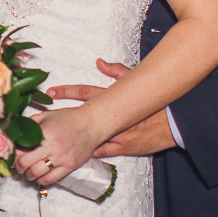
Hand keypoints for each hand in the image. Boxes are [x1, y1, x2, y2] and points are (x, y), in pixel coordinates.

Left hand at [14, 105, 101, 186]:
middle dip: (18, 166)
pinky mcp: (69, 167)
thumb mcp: (45, 116)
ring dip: (28, 175)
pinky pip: (50, 179)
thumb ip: (28, 124)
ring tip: (27, 171)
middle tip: (18, 165)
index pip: (20, 149)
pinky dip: (41, 180)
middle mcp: (52, 147)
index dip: (13, 154)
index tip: (12, 155)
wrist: (90, 124)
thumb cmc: (67, 119)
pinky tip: (39, 175)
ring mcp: (61, 158)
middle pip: (25, 164)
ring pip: (36, 174)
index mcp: (44, 133)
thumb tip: (13, 133)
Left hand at [48, 59, 176, 157]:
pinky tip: (77, 155)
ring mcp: (116, 132)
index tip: (51, 92)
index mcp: (112, 98)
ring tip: (54, 139)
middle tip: (43, 118)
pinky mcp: (123, 147)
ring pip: (88, 135)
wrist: (174, 122)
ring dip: (72, 137)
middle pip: (81, 114)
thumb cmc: (155, 101)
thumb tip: (100, 62)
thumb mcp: (136, 82)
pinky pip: (102, 150)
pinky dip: (90, 152)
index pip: (84, 93)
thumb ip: (117, 71)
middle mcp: (111, 115)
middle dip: (61, 115)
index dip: (66, 92)